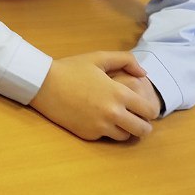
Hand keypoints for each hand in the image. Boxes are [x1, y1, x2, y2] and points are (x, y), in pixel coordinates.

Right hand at [30, 51, 155, 141]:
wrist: (44, 84)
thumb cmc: (72, 68)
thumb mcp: (99, 57)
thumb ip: (126, 60)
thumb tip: (143, 73)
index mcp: (119, 94)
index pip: (149, 111)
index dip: (150, 110)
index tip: (144, 107)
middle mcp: (113, 113)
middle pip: (142, 130)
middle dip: (143, 125)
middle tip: (137, 119)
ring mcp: (100, 127)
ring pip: (125, 137)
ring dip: (126, 130)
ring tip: (119, 120)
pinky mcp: (88, 134)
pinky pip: (106, 137)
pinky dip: (106, 131)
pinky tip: (98, 119)